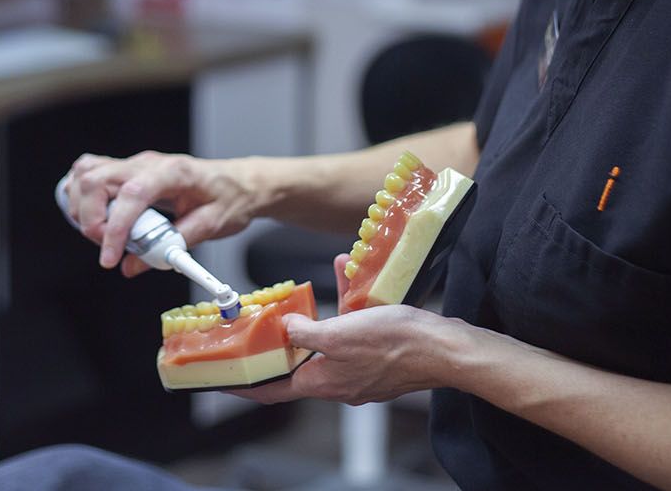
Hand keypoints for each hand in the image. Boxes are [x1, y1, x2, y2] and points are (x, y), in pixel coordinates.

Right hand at [63, 150, 256, 274]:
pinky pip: (90, 171)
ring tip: (104, 234)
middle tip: (108, 248)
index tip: (110, 258)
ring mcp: (135, 163)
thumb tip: (132, 266)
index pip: (132, 195)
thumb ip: (170, 248)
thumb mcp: (210, 227)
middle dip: (91, 219)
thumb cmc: (228, 200)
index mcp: (173, 172)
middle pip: (96, 179)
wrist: (239, 183)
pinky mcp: (127, 169)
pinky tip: (95, 216)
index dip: (115, 228)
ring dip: (83, 208)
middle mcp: (148, 162)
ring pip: (87, 173)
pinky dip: (82, 194)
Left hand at [234, 255, 465, 404]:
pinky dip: (346, 313)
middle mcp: (339, 383)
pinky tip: (349, 282)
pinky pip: (352, 335)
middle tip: (266, 327)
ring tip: (310, 297)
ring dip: (317, 320)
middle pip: (298, 367)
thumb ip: (307, 333)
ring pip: (327, 345)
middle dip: (282, 344)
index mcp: (323, 382)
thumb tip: (286, 330)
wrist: (444, 349)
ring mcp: (360, 374)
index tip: (225, 379)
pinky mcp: (378, 360)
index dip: (246, 384)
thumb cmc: (398, 343)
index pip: (272, 389)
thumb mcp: (341, 332)